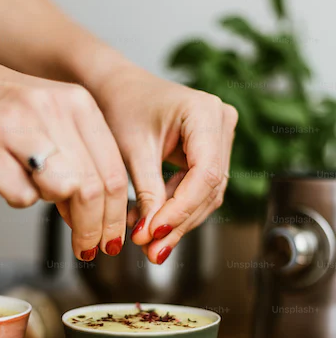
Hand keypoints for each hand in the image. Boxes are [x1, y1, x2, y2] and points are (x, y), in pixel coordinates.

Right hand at [0, 50, 127, 260]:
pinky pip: (20, 195)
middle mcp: (53, 109)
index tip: (111, 239)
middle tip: (87, 246)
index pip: (113, 173)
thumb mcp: (56, 124)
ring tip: (44, 197)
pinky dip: (19, 198)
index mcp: (79, 104)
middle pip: (92, 188)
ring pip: (63, 190)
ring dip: (57, 209)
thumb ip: (81, 162)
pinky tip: (10, 177)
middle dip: (93, 229)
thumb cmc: (5, 108)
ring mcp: (18, 125)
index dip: (115, 216)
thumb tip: (97, 215)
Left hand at [95, 65, 237, 263]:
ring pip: (206, 194)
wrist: (117, 87)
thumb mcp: (132, 151)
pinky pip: (198, 189)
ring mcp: (219, 137)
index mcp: (205, 113)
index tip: (154, 233)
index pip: (204, 174)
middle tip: (151, 250)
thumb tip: (151, 236)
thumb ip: (147, 193)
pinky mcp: (208, 151)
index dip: (181, 209)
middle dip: (178, 222)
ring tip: (147, 241)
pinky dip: (174, 208)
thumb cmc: (121, 105)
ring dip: (177, 221)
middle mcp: (221, 123)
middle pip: (208, 188)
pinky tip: (151, 222)